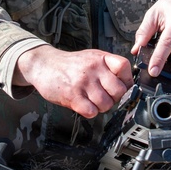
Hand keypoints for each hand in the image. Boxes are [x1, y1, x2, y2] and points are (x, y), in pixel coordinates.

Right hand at [14, 45, 132, 119]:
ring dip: (101, 107)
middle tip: (106, 97)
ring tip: (92, 101)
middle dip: (115, 98)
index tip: (123, 86)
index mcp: (100, 58)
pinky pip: (91, 111)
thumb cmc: (69, 65)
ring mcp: (83, 82)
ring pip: (106, 104)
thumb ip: (108, 68)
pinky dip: (90, 112)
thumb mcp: (91, 58)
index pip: (124, 67)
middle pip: (119, 90)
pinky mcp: (72, 95)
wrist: (43, 65)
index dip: (127, 80)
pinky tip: (84, 105)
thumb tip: (127, 84)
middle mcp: (93, 69)